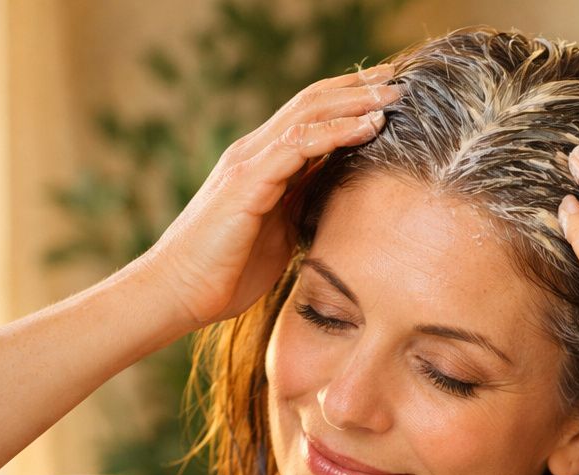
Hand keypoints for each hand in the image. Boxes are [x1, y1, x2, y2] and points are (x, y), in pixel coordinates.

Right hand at [139, 65, 402, 332]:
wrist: (180, 292)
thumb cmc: (228, 270)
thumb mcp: (279, 231)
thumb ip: (302, 204)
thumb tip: (337, 197)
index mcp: (262, 163)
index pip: (309, 117)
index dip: (347, 101)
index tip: (387, 95)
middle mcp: (254, 153)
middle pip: (311, 104)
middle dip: (356, 90)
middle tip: (398, 79)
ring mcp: (248, 163)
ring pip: (307, 115)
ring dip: (353, 103)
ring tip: (392, 94)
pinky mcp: (247, 182)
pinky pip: (298, 147)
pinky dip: (336, 133)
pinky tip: (368, 126)